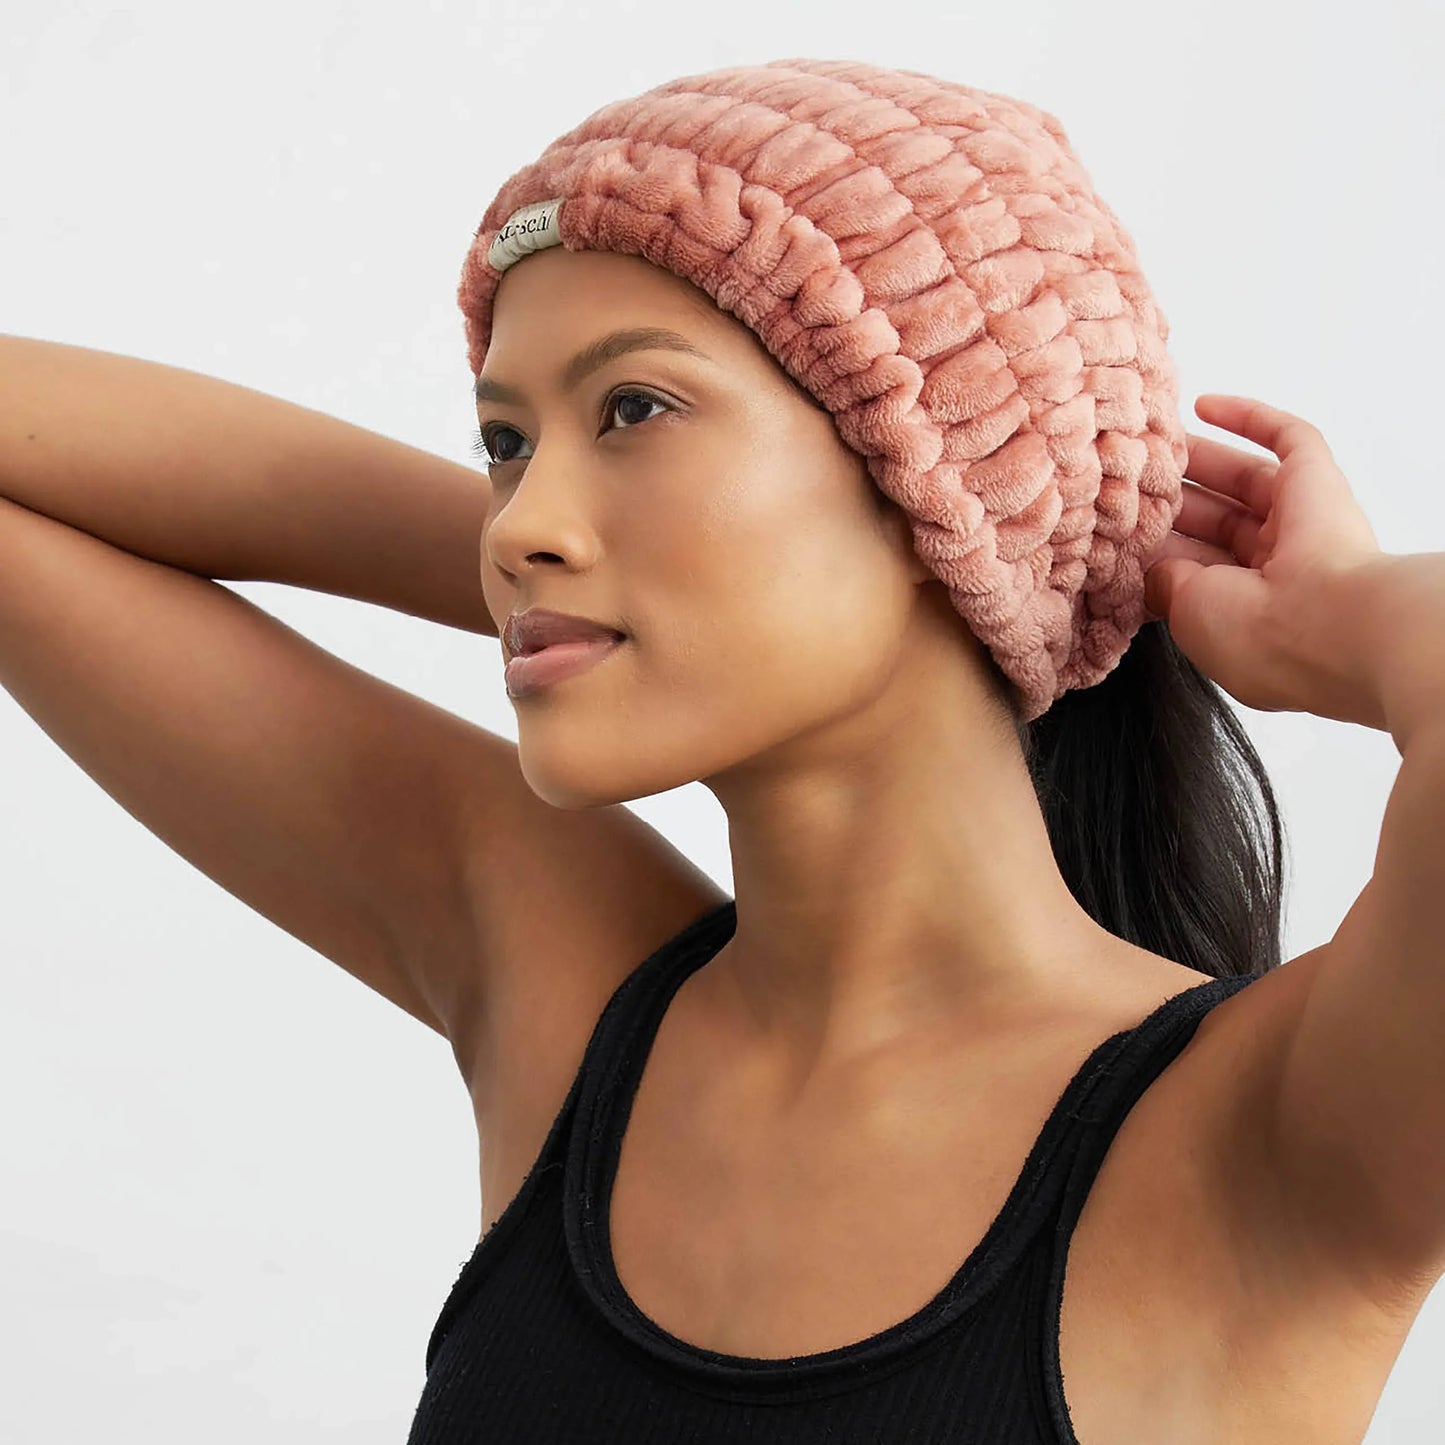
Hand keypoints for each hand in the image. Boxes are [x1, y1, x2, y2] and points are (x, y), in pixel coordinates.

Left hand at [1141, 394, 1384, 718]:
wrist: (1322, 622)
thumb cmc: (1250, 632)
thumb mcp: (1185, 613)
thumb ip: (1165, 584)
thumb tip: (1154, 567)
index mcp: (1248, 608)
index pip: (1196, 567)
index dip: (1158, 546)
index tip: (1114, 527)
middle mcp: (1278, 567)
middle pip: (1216, 519)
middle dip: (1171, 499)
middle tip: (1125, 475)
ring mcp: (1302, 523)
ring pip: (1244, 478)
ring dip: (1198, 458)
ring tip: (1149, 437)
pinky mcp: (1321, 482)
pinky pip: (1290, 438)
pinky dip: (1249, 417)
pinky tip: (1203, 404)